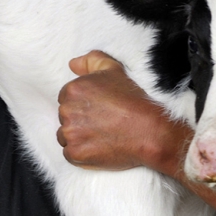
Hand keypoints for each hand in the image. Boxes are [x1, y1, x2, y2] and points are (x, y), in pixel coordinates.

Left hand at [56, 50, 189, 171]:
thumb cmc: (133, 99)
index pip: (67, 98)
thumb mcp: (114, 69)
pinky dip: (82, 153)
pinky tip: (100, 148)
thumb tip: (72, 64)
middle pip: (65, 117)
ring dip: (79, 137)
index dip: (84, 104)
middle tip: (104, 122)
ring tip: (102, 135)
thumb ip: (91, 61)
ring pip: (65, 136)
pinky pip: (70, 154)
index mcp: (73, 89)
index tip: (100, 110)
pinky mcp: (75, 153)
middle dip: (80, 120)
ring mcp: (70, 133)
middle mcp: (67, 110)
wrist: (149, 130)